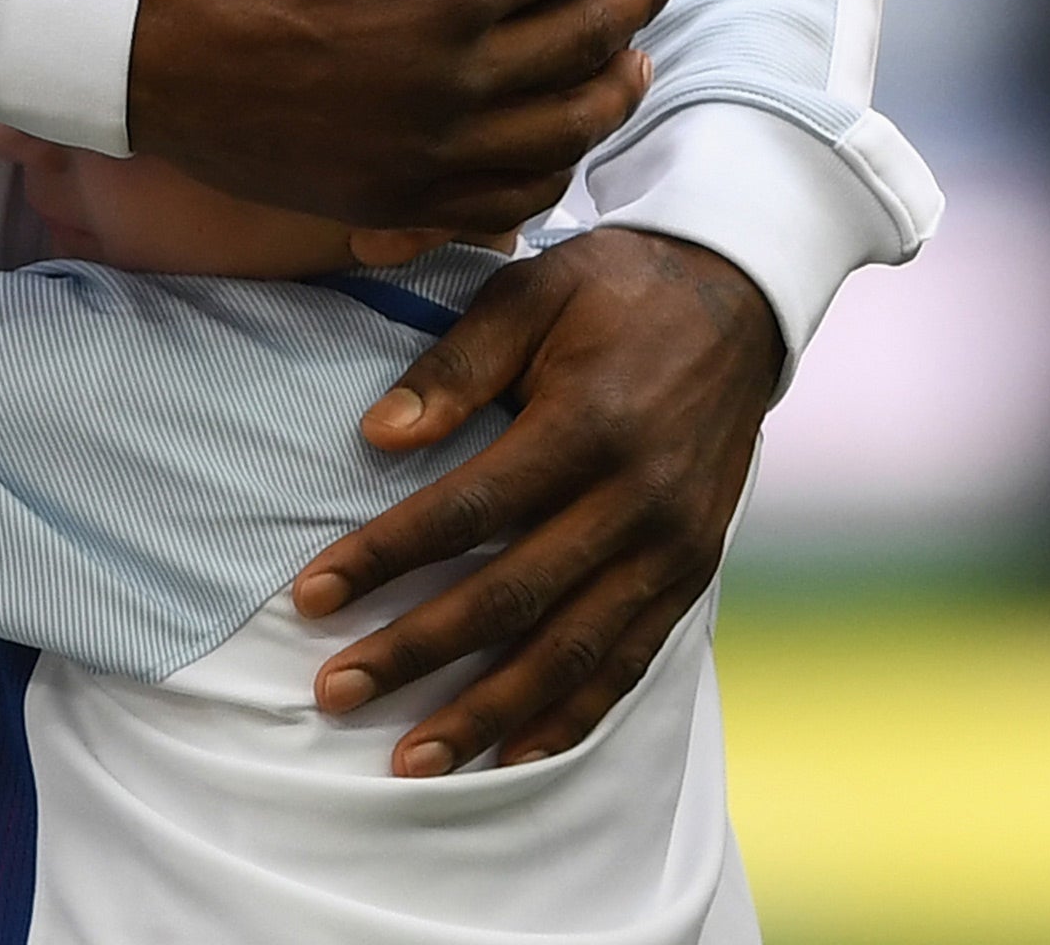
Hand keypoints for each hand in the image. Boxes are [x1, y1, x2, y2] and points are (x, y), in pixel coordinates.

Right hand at [127, 0, 679, 229]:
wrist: (135, 45)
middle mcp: (455, 79)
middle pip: (593, 39)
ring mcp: (425, 150)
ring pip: (566, 131)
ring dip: (615, 90)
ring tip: (633, 57)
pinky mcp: (391, 196)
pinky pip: (503, 203)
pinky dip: (551, 174)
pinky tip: (560, 146)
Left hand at [292, 228, 781, 774]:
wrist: (739, 299)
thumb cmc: (613, 290)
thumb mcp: (530, 292)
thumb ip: (455, 365)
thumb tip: (377, 436)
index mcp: (586, 426)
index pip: (467, 511)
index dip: (384, 559)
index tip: (310, 597)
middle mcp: (636, 500)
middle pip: (510, 598)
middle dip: (417, 654)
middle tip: (334, 691)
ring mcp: (672, 546)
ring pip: (570, 651)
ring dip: (487, 712)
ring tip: (410, 758)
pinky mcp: (692, 571)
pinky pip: (628, 660)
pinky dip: (570, 715)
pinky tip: (512, 754)